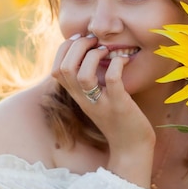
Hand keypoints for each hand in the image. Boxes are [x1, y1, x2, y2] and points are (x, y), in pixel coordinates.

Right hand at [51, 34, 154, 186]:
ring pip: (83, 75)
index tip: (81, 39)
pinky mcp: (120, 105)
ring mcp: (101, 103)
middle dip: (78, 47)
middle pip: (65, 69)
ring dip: (94, 56)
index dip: (65, 49)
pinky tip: (123, 60)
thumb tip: (88, 54)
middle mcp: (84, 99)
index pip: (56, 69)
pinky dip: (116, 64)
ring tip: (106, 50)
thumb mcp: (96, 100)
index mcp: (77, 96)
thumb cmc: (117, 119)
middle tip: (94, 41)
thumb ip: (88, 82)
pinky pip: (112, 80)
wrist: (132, 149)